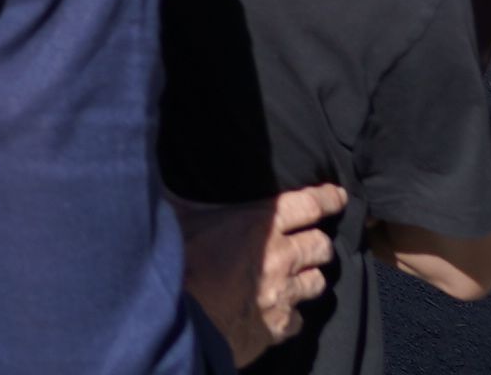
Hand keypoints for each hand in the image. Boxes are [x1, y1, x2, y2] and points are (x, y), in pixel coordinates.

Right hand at [176, 182, 346, 360]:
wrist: (172, 317)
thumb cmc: (173, 260)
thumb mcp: (175, 214)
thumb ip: (177, 192)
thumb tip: (151, 164)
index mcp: (260, 224)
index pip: (308, 204)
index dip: (327, 198)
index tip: (339, 196)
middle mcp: (280, 257)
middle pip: (321, 246)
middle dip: (317, 243)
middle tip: (308, 244)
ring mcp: (282, 294)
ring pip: (317, 283)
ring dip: (307, 279)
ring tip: (294, 278)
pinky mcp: (277, 327)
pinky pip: (297, 319)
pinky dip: (289, 314)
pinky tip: (275, 311)